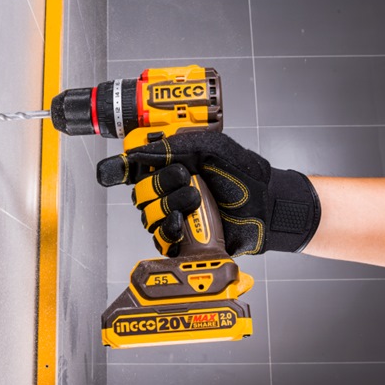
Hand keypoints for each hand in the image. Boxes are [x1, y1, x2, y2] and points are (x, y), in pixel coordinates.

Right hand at [96, 131, 320, 256]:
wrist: (267, 206)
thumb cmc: (244, 174)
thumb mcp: (211, 147)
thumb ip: (174, 145)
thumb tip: (139, 148)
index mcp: (171, 165)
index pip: (132, 167)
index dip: (119, 168)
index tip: (117, 168)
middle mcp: (168, 190)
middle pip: (138, 192)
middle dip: (160, 184)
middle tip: (187, 177)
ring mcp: (174, 215)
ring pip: (147, 216)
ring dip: (169, 205)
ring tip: (196, 199)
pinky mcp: (182, 239)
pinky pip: (159, 239)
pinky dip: (167, 230)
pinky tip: (182, 223)